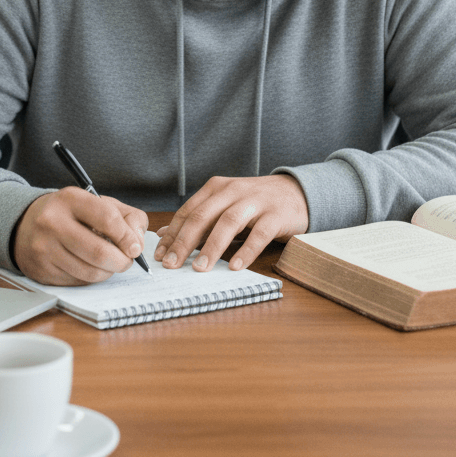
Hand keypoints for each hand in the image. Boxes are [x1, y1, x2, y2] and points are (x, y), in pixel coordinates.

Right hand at [12, 188, 147, 285]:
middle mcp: (52, 222)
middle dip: (121, 261)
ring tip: (110, 263)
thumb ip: (127, 217)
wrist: (26, 224)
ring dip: (108, 272)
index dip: (127, 237)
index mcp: (70, 199)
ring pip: (90, 272)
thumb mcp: (99, 203)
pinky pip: (77, 282)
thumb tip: (137, 244)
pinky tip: (90, 267)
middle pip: (99, 252)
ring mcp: (44, 248)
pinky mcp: (41, 271)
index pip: (107, 219)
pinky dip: (91, 278)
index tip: (135, 247)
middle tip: (127, 261)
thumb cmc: (71, 214)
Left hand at [153, 175, 307, 273]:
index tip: (159, 256)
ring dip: (212, 247)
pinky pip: (259, 234)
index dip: (172, 234)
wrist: (296, 192)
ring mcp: (255, 201)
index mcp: (216, 188)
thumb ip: (198, 220)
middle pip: (203, 215)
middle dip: (185, 241)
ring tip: (200, 268)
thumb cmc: (254, 204)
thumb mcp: (224, 206)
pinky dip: (246, 251)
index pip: (188, 211)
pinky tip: (235, 267)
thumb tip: (164, 236)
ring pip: (229, 222)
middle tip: (172, 264)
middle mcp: (233, 190)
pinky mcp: (276, 214)